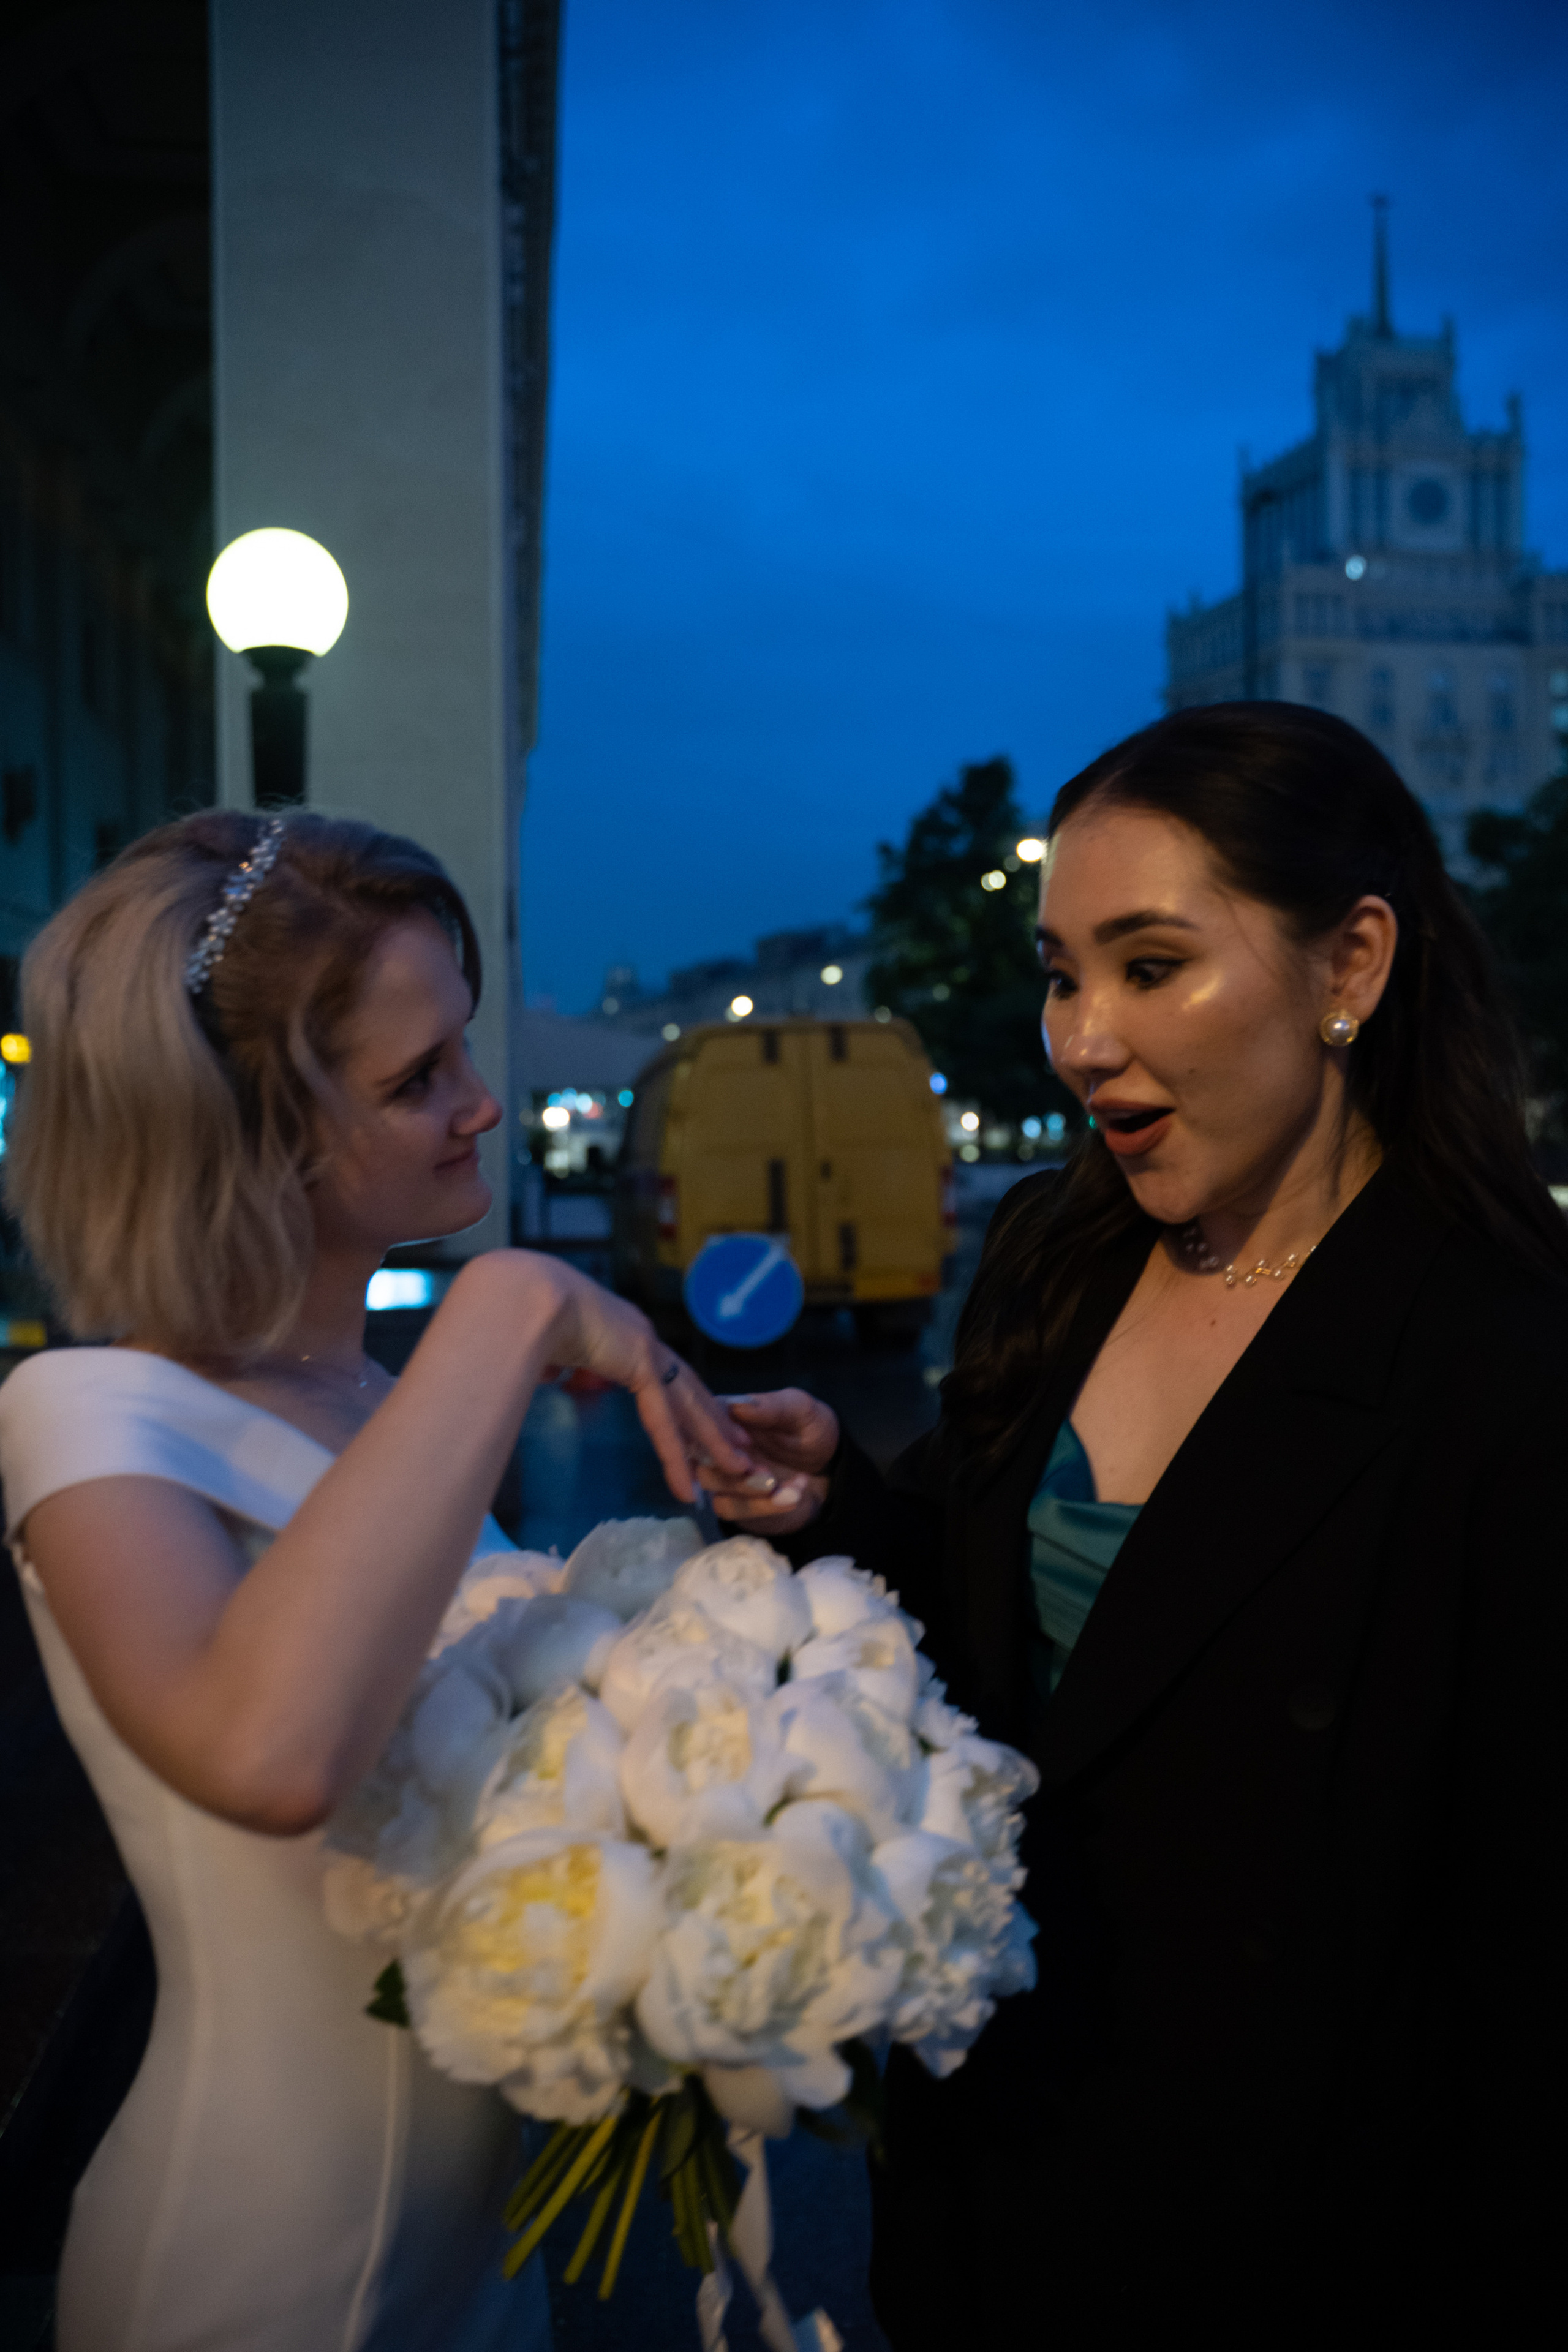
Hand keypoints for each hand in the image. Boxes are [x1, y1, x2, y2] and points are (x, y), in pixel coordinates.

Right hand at [535, 1259, 754, 1506]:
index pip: (663, 1373)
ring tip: (738, 1469)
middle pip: (689, 1389)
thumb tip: (547, 1374)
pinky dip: (676, 1456)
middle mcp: (641, 1337)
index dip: (686, 1398)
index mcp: (622, 1331)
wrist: (525, 1296)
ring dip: (714, 1441)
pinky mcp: (640, 1364)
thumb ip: (558, 1363)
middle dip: (716, 1420)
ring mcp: (645, 1348)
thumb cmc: (522, 1316)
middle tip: (742, 1446)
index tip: (703, 1418)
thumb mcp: (547, 1346)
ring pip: (689, 1406)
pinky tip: (687, 1485)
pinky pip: (664, 1421)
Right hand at [697, 1389, 838, 1534]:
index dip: (720, 1433)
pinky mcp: (733, 1501)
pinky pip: (729, 1509)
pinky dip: (762, 1507)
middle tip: (769, 1476)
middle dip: (732, 1468)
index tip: (748, 1443)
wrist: (830, 1467)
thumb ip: (771, 1407)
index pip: (703, 1419)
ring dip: (749, 1490)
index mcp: (727, 1414)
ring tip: (790, 1490)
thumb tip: (737, 1406)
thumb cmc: (810, 1429)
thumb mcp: (800, 1410)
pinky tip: (792, 1497)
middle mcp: (718, 1443)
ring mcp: (723, 1474)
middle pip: (700, 1454)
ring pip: (710, 1485)